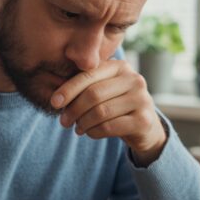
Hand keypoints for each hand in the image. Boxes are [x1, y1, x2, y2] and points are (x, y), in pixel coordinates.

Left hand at [51, 59, 166, 164]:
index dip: (68, 89)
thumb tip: (56, 97)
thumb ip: (84, 88)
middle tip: (63, 122)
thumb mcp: (102, 91)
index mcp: (120, 66)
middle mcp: (134, 79)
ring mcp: (142, 99)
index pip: (88, 75)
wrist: (144, 126)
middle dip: (74, 109)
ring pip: (100, 112)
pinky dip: (94, 132)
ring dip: (83, 123)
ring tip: (77, 128)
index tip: (54, 102)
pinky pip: (109, 127)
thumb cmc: (116, 105)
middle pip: (93, 94)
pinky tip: (90, 133)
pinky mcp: (144, 120)